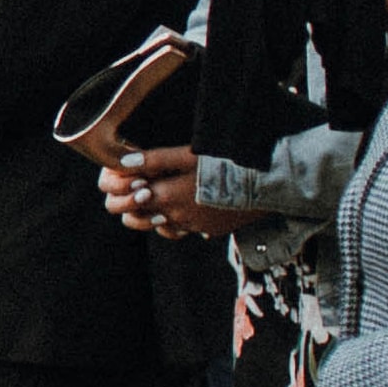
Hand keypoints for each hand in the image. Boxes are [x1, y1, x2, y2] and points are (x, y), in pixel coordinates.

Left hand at [97, 143, 258, 240]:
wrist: (266, 185)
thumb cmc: (226, 164)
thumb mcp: (188, 155)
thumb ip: (154, 160)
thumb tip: (123, 163)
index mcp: (166, 197)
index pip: (126, 202)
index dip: (121, 191)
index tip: (125, 179)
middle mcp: (176, 217)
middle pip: (138, 218)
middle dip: (132, 204)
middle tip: (140, 187)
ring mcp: (193, 227)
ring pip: (162, 225)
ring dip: (158, 212)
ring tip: (166, 193)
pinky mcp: (210, 231)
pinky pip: (186, 228)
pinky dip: (181, 218)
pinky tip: (189, 203)